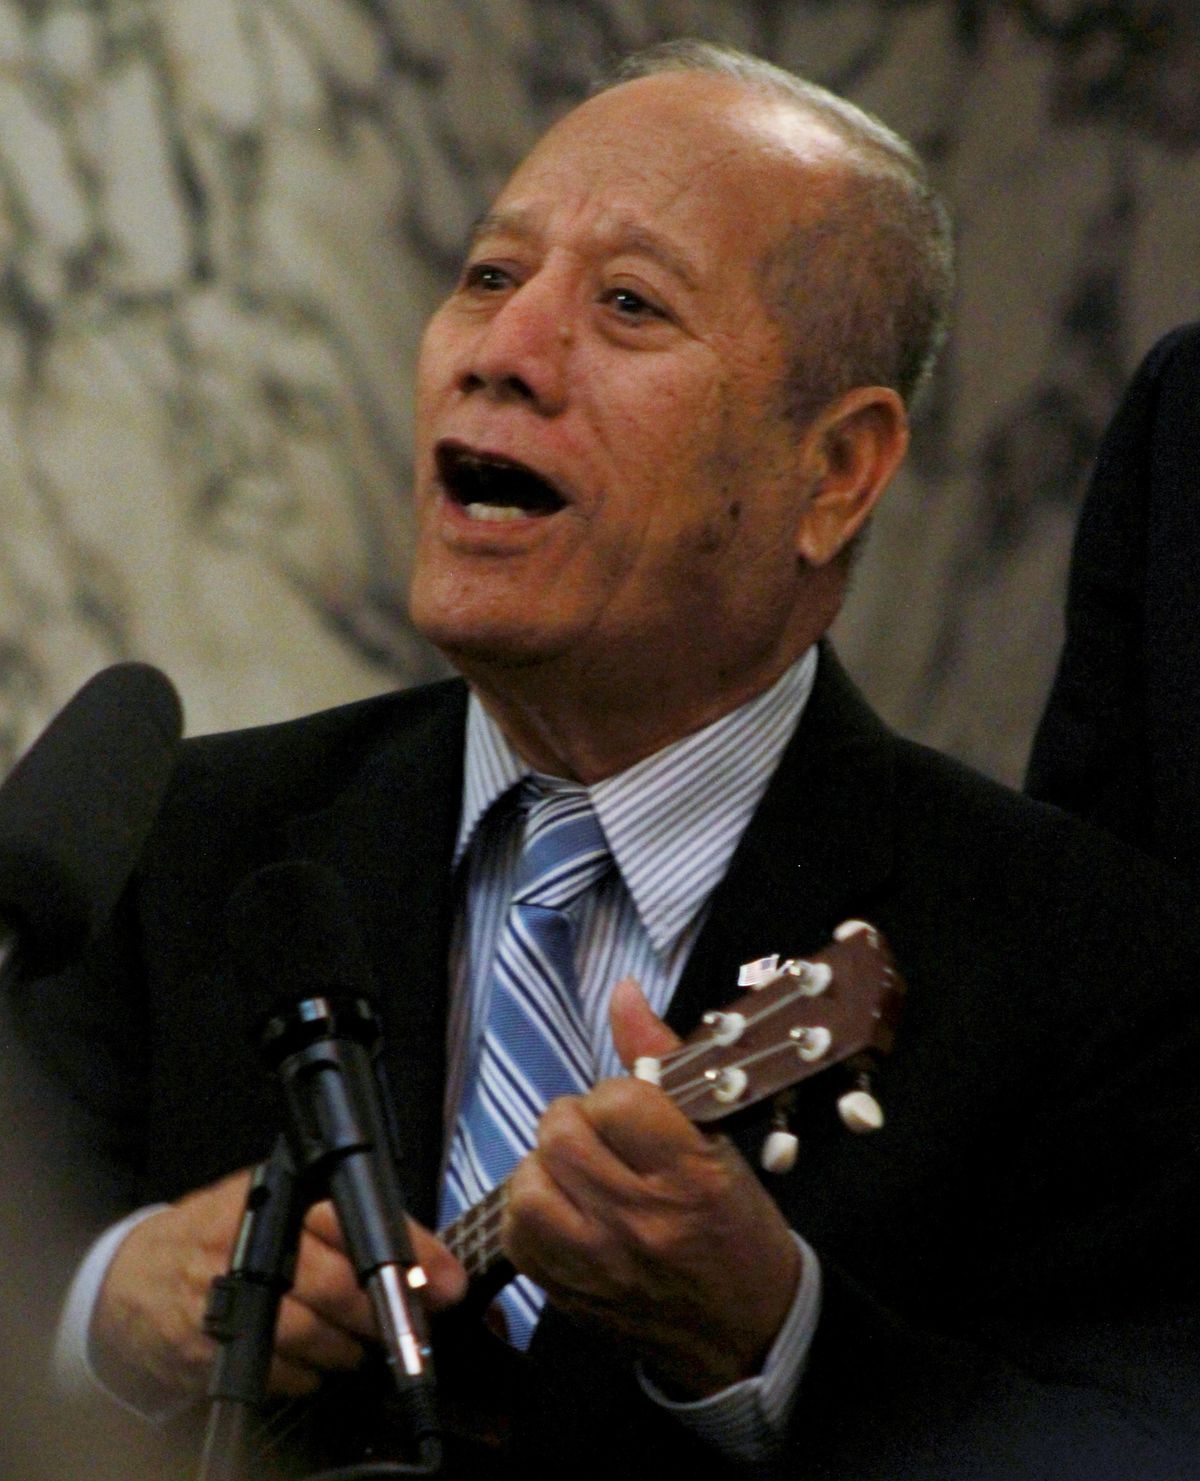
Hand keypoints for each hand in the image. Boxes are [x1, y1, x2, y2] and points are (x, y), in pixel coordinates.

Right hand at [93, 1168, 465, 1403]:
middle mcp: (251, 1244)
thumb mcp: (275, 1201)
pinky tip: (306, 1361)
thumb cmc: (217, 1234)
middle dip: (386, 1314)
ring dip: (348, 1348)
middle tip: (409, 1328)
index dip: (409, 1255)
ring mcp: (228, 1300)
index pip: (357, 1220)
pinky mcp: (210, 1351)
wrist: (131, 1281)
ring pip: (316, 1338)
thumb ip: (342, 1221)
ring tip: (352, 1342)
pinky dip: (306, 1374)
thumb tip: (428, 1258)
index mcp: (276, 1198)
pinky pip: (282, 1374)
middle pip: (340, 1287)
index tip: (446, 1284)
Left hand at [502, 978, 800, 1396]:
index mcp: (690, 1177)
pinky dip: (530, 1211)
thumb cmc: (738, 1230)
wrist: (745, 1336)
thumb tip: (623, 993)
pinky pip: (516, 1233)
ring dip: (545, 1167)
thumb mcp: (721, 1143)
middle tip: (599, 1137)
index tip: (634, 1111)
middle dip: (575, 1121)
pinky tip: (562, 1209)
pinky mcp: (568, 1294)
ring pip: (526, 1183)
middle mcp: (641, 1221)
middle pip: (561, 1135)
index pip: (619, 1100)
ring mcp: (599, 1264)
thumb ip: (663, 1065)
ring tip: (577, 1173)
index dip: (619, 1094)